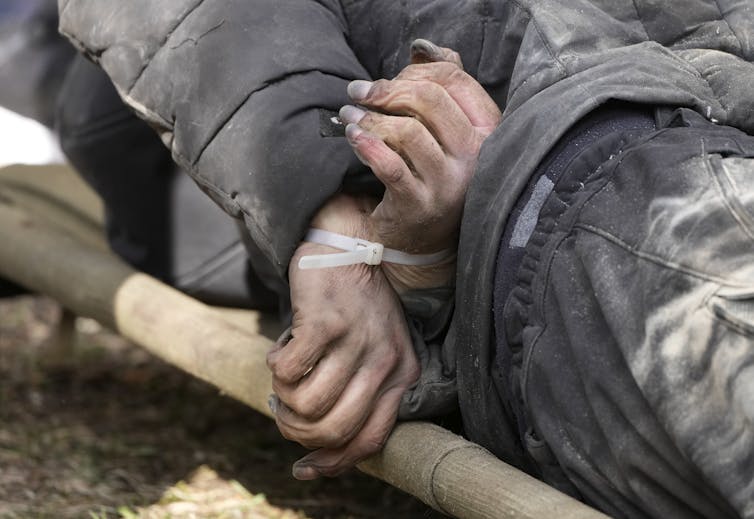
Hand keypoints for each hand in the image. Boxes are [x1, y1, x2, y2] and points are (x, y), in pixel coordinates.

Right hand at [267, 195, 418, 478]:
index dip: (334, 462)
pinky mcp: (325, 324)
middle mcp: (384, 362)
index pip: (370, 440)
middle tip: (284, 411)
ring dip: (284, 398)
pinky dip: (275, 368)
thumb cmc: (356, 306)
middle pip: (334, 430)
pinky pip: (286, 373)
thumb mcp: (375, 349)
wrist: (350, 245)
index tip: (304, 466)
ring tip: (286, 375)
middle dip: (299, 431)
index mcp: (401, 374)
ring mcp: (356, 342)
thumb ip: (359, 393)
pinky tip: (283, 349)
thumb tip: (317, 452)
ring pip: (307, 406)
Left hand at [341, 42, 501, 256]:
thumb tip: (422, 50)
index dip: (415, 72)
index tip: (384, 80)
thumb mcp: (444, 133)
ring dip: (371, 118)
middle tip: (358, 93)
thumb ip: (441, 89)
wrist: (423, 241)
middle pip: (431, 100)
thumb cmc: (430, 175)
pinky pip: (390, 166)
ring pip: (408, 131)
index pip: (455, 80)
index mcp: (487, 132)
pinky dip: (367, 145)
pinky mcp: (421, 205)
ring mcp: (450, 184)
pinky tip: (353, 138)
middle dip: (387, 90)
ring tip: (349, 117)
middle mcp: (476, 158)